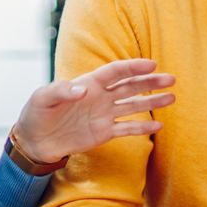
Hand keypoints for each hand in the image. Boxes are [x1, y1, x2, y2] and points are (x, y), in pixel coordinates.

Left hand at [12, 58, 176, 162]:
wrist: (34, 141)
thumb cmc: (36, 114)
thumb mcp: (43, 98)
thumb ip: (61, 91)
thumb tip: (84, 90)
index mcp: (88, 83)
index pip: (115, 72)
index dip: (133, 67)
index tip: (152, 65)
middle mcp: (100, 97)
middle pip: (130, 86)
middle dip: (150, 82)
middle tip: (171, 79)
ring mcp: (104, 114)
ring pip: (133, 106)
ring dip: (152, 101)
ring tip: (172, 97)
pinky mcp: (104, 133)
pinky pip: (127, 129)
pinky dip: (142, 128)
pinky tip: (159, 126)